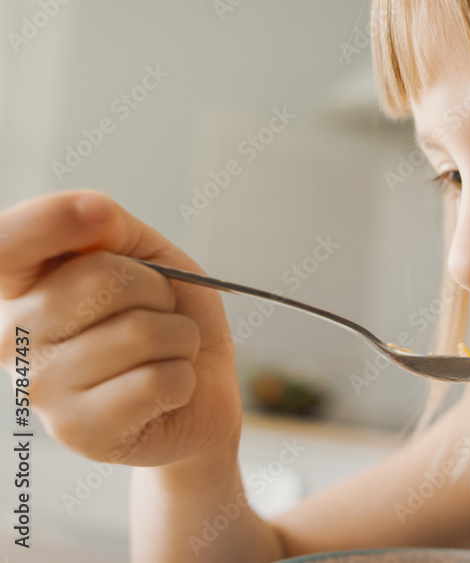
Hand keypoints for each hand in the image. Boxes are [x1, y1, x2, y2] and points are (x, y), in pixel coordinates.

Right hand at [0, 190, 241, 467]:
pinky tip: (164, 392)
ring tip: (163, 354)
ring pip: (142, 333)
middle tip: (157, 314)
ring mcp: (39, 389)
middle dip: (159, 291)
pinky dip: (183, 379)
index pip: (5, 244)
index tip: (99, 214)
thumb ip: (112, 229)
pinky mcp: (77, 431)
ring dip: (179, 339)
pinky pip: (158, 380)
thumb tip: (93, 211)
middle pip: (104, 278)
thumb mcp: (149, 257)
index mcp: (20, 287)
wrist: (200, 391)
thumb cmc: (166, 319)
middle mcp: (10, 337)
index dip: (50, 220)